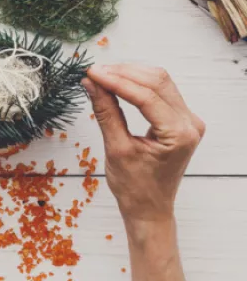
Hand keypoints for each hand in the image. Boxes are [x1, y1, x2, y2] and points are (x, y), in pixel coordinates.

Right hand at [82, 65, 204, 230]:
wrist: (149, 208)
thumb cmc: (134, 186)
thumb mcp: (116, 148)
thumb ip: (105, 112)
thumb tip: (91, 82)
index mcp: (179, 135)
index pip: (146, 96)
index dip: (116, 81)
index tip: (91, 73)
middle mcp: (190, 124)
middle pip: (157, 82)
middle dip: (123, 73)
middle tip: (93, 73)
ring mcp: (189, 120)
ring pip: (159, 81)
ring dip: (129, 74)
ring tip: (101, 76)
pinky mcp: (181, 118)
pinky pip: (160, 90)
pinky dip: (137, 83)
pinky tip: (116, 83)